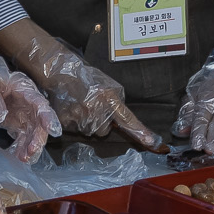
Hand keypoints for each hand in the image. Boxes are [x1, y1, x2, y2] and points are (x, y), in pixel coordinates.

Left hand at [0, 36, 60, 161]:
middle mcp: (29, 104)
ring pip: (33, 133)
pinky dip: (22, 148)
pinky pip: (24, 138)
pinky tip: (19, 157)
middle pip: (40, 122)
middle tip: (31, 151)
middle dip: (38, 138)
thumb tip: (0, 116)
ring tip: (23, 158)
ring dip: (31, 146)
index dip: (48, 117)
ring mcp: (25, 115)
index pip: (40, 104)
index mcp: (25, 90)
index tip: (53, 130)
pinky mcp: (19, 124)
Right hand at [17, 36, 161, 150]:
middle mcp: (96, 109)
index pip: (128, 119)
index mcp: (109, 98)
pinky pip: (75, 130)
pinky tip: (71, 109)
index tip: (153, 142)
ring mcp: (80, 116)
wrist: (60, 72)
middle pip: (103, 131)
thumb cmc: (86, 78)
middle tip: (91, 107)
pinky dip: (73, 123)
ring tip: (80, 105)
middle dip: (99, 123)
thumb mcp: (107, 86)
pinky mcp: (66, 121)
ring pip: (89, 131)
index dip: (140, 132)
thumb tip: (118, 122)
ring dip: (86, 122)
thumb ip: (116, 104)